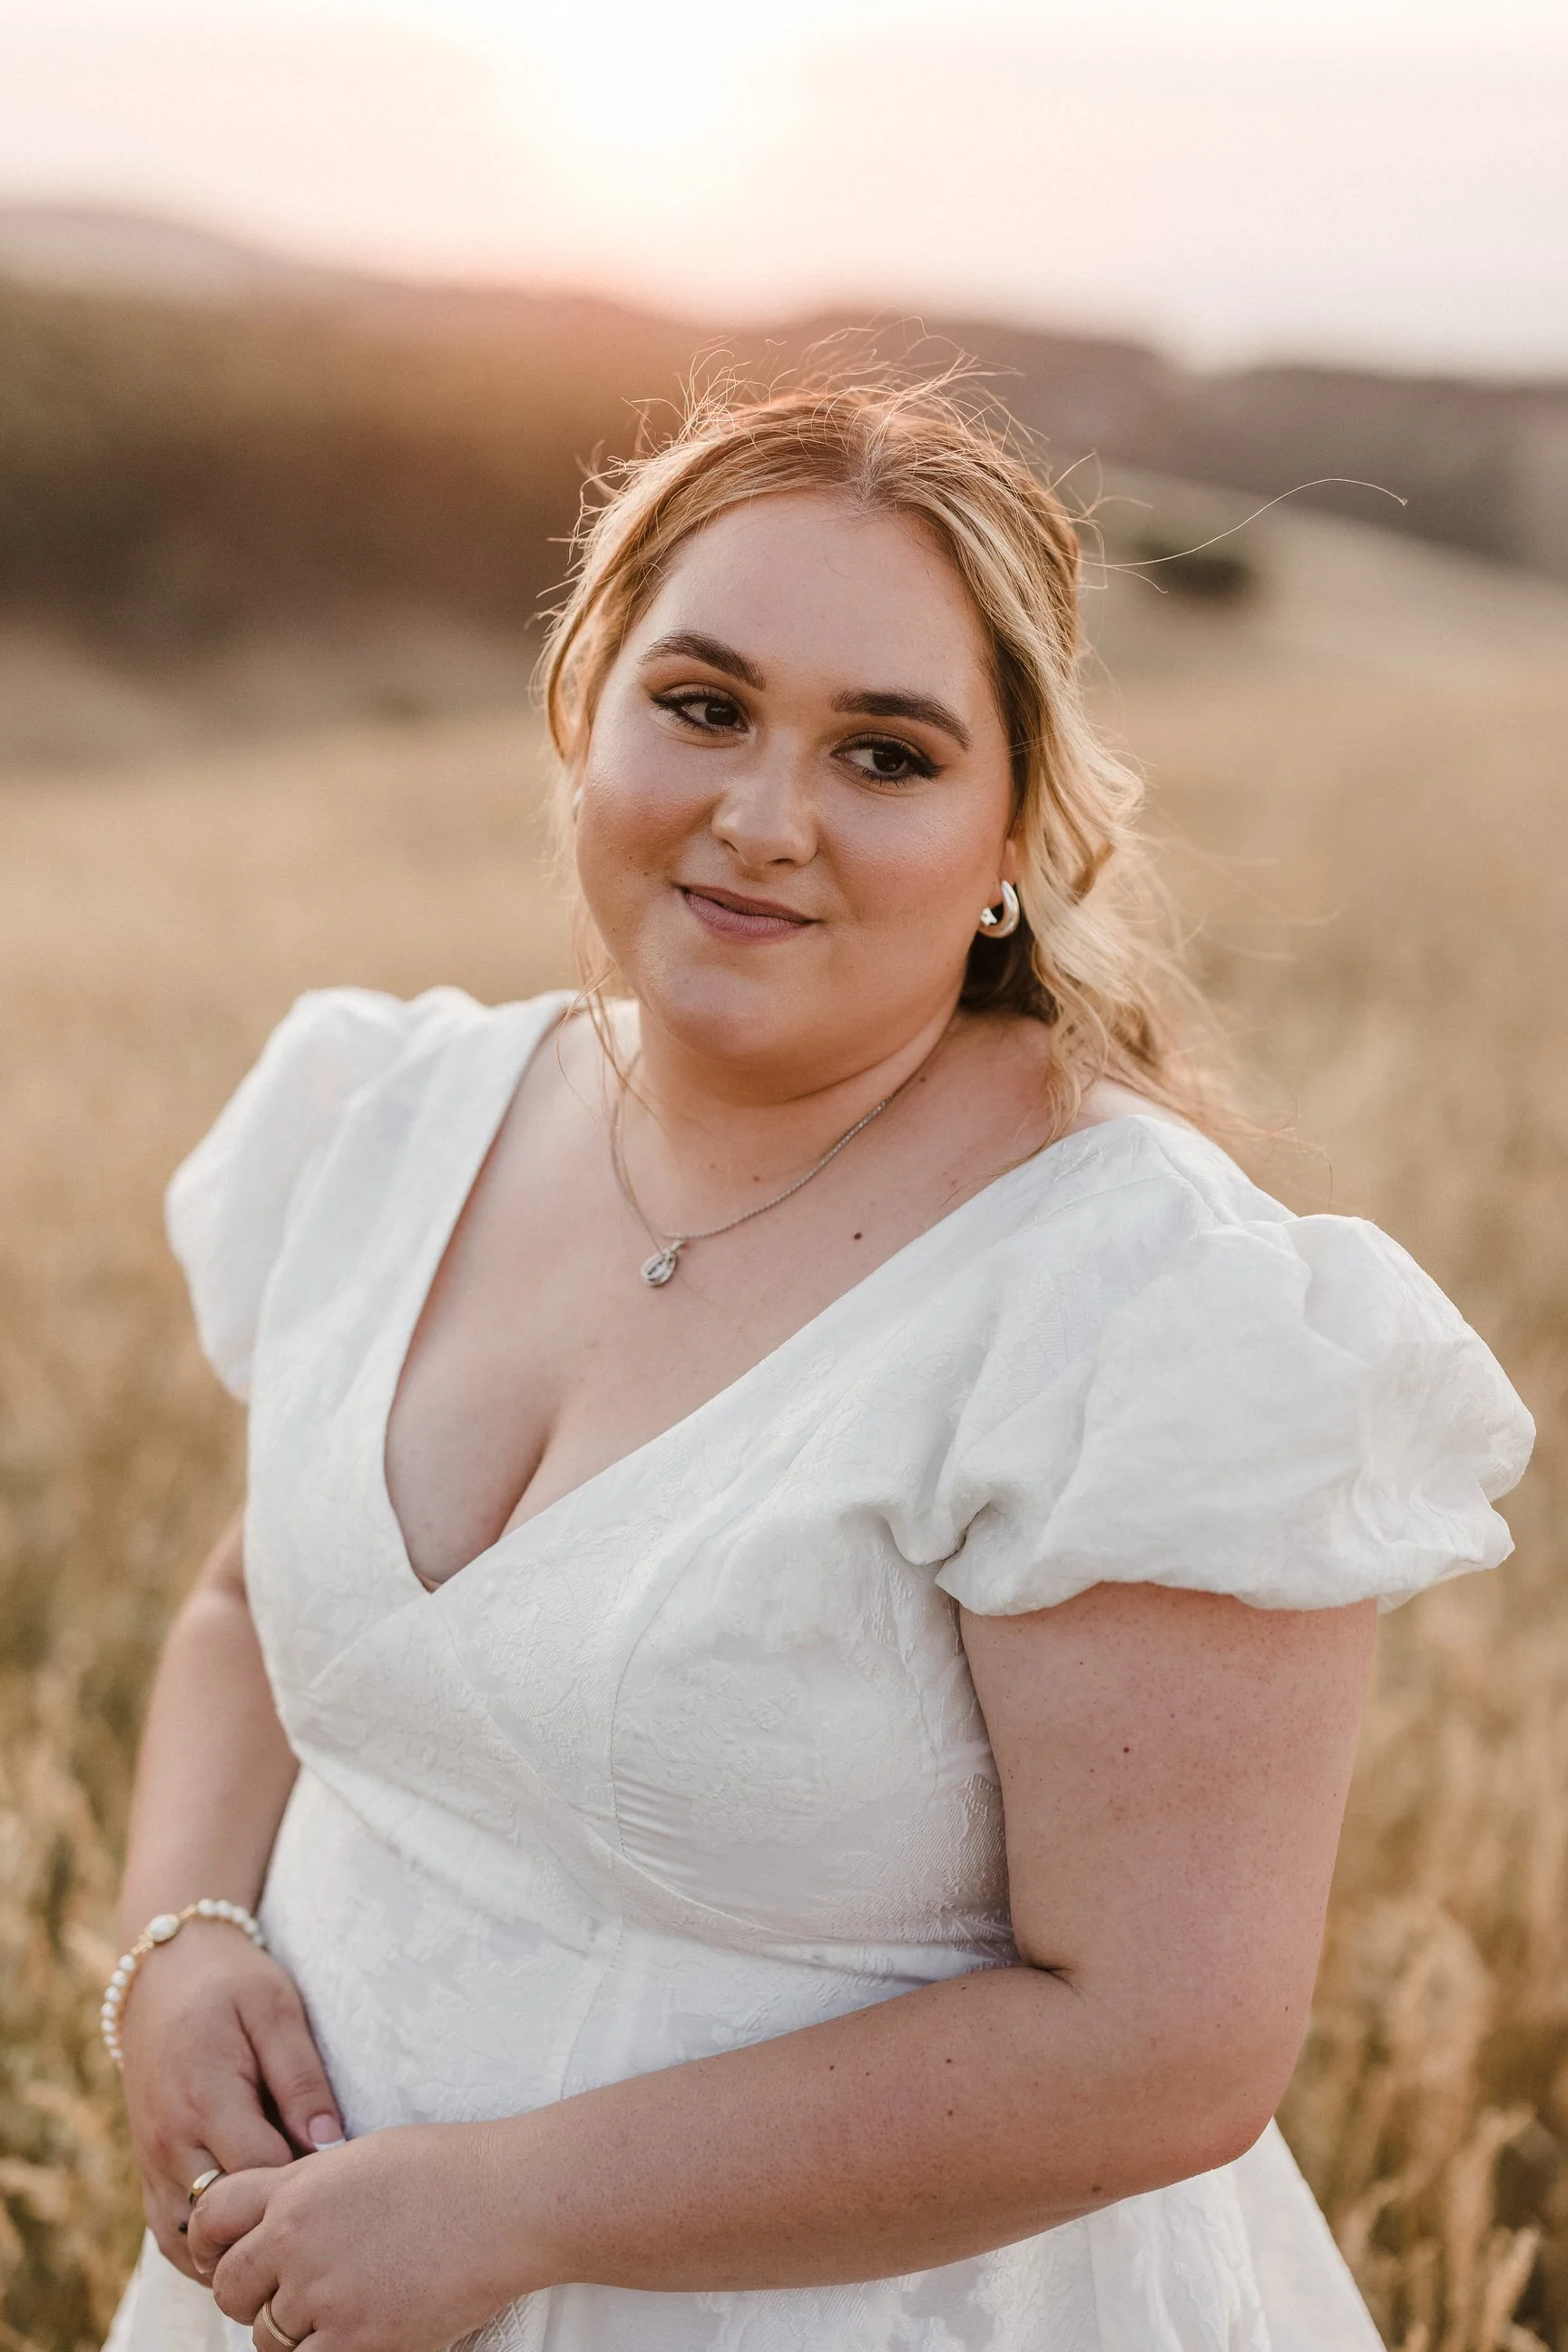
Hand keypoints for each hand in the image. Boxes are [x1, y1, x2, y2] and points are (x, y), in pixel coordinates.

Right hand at [119, 1922, 343, 2279]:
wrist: (163, 1975)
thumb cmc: (231, 1984)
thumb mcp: (276, 2009)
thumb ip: (302, 2078)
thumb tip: (330, 2144)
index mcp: (205, 2099)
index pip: (264, 2172)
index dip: (309, 2181)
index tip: (346, 2173)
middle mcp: (170, 2142)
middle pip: (228, 2218)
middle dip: (277, 2220)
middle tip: (325, 2208)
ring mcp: (152, 2164)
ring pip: (194, 2244)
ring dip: (240, 2245)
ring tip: (290, 2227)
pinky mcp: (147, 2173)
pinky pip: (171, 2238)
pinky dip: (207, 2250)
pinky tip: (251, 2236)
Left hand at [189, 2126, 540, 2351]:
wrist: (506, 2201)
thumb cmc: (450, 2170)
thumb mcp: (364, 2158)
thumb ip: (311, 2189)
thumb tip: (282, 2216)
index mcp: (298, 2187)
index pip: (212, 2215)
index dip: (207, 2240)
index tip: (219, 2253)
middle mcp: (295, 2239)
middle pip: (230, 2286)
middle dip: (249, 2295)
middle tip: (284, 2293)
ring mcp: (322, 2293)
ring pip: (265, 2336)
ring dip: (289, 2332)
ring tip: (336, 2312)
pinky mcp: (355, 2340)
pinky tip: (354, 2334)